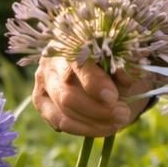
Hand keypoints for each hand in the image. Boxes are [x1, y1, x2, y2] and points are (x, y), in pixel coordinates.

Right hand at [32, 56, 149, 137]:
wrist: (107, 69)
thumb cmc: (116, 61)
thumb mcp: (126, 59)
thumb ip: (124, 66)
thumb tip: (122, 74)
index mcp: (71, 39)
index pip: (76, 62)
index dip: (93, 82)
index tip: (112, 97)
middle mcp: (52, 59)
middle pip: (67, 93)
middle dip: (97, 109)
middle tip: (123, 114)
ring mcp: (43, 80)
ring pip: (63, 109)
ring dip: (93, 122)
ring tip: (118, 122)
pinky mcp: (41, 100)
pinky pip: (59, 121)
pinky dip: (83, 128)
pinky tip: (104, 127)